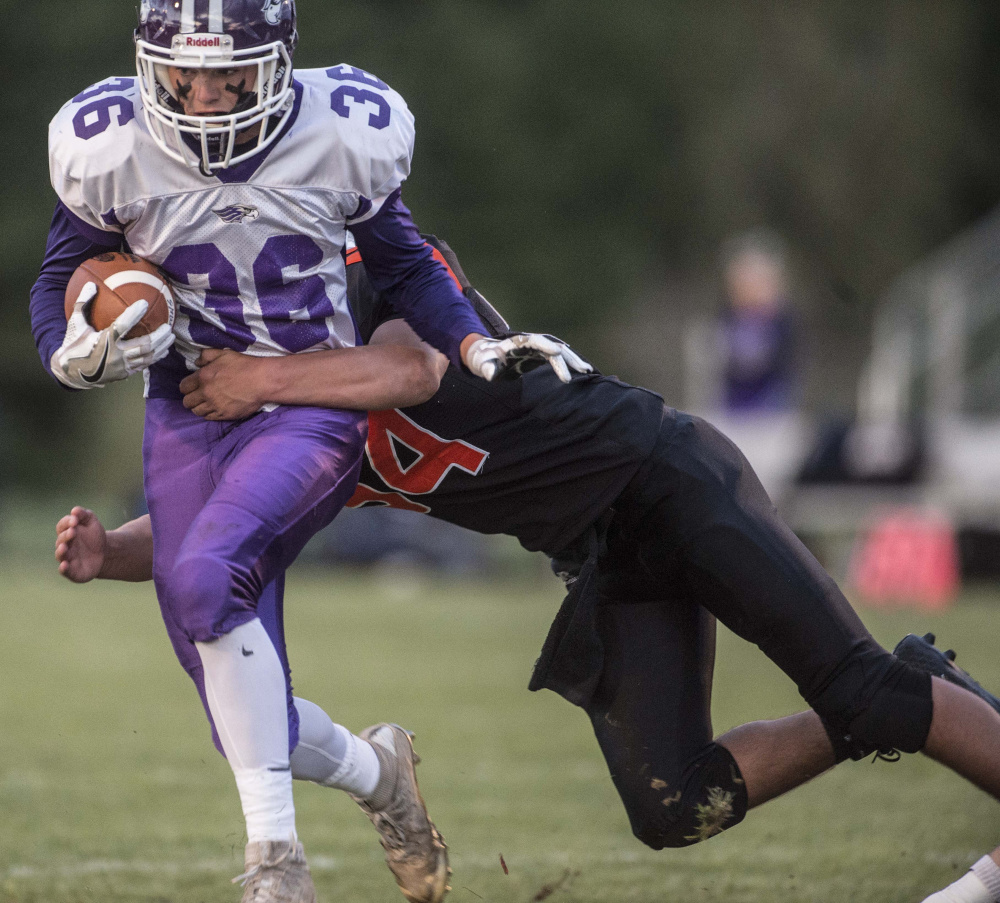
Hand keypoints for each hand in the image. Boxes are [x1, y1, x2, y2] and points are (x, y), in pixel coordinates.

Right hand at [51, 281, 174, 388]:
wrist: (71, 373)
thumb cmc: (74, 345)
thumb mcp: (75, 324)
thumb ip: (82, 304)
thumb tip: (92, 284)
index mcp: (103, 341)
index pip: (121, 326)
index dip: (134, 314)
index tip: (144, 303)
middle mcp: (115, 355)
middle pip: (143, 346)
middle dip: (158, 336)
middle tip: (168, 326)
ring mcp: (122, 366)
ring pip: (147, 357)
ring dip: (161, 347)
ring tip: (171, 337)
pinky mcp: (125, 373)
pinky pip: (144, 365)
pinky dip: (155, 357)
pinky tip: (163, 350)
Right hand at [55, 506, 107, 582]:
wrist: (105, 553)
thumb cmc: (94, 536)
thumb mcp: (92, 522)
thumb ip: (84, 515)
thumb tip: (75, 510)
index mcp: (67, 532)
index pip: (62, 526)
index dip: (67, 522)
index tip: (75, 520)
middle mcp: (64, 545)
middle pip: (61, 540)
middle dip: (66, 536)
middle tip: (73, 531)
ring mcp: (67, 558)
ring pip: (60, 555)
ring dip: (61, 551)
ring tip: (64, 547)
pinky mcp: (72, 571)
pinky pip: (65, 571)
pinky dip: (63, 569)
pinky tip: (64, 565)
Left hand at [180, 348, 262, 419]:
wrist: (262, 380)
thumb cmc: (244, 365)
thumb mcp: (224, 354)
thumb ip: (206, 355)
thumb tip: (196, 362)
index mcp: (203, 377)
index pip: (183, 387)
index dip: (186, 387)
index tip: (192, 387)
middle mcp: (206, 393)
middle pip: (187, 402)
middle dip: (191, 399)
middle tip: (198, 396)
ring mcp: (215, 406)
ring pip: (197, 412)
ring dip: (199, 407)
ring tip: (206, 404)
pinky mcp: (224, 415)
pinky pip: (209, 418)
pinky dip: (209, 414)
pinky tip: (215, 408)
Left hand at [463, 333, 592, 382]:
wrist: (487, 356)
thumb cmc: (484, 361)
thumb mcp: (483, 365)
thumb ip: (487, 369)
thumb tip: (489, 374)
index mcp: (517, 343)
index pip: (534, 342)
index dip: (546, 346)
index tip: (558, 352)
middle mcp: (530, 342)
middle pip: (552, 346)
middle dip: (566, 358)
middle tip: (580, 371)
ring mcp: (537, 348)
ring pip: (559, 351)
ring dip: (573, 360)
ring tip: (587, 370)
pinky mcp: (541, 355)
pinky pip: (558, 358)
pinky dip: (570, 363)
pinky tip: (583, 370)